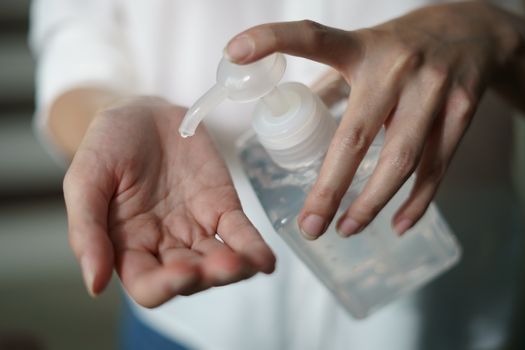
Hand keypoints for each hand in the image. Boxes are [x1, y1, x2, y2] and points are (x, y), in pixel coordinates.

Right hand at [64, 96, 274, 306]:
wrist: (141, 114)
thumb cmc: (106, 147)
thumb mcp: (85, 181)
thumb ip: (87, 231)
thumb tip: (95, 284)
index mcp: (128, 247)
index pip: (147, 284)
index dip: (164, 286)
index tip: (182, 273)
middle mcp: (165, 245)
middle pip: (190, 277)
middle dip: (208, 275)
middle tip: (223, 264)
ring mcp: (197, 228)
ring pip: (219, 259)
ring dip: (236, 266)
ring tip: (247, 263)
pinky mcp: (222, 207)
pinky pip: (240, 232)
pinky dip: (254, 247)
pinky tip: (266, 260)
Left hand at [225, 1, 522, 237]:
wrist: (475, 32)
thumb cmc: (405, 45)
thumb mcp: (364, 49)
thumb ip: (332, 82)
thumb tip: (294, 115)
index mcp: (362, 49)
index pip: (313, 39)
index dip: (273, 40)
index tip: (235, 51)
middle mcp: (396, 68)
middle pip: (355, 137)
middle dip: (330, 189)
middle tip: (310, 226)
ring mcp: (433, 90)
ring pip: (400, 161)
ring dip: (371, 204)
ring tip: (346, 229)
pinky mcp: (462, 111)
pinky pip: (436, 167)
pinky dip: (417, 202)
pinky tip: (397, 225)